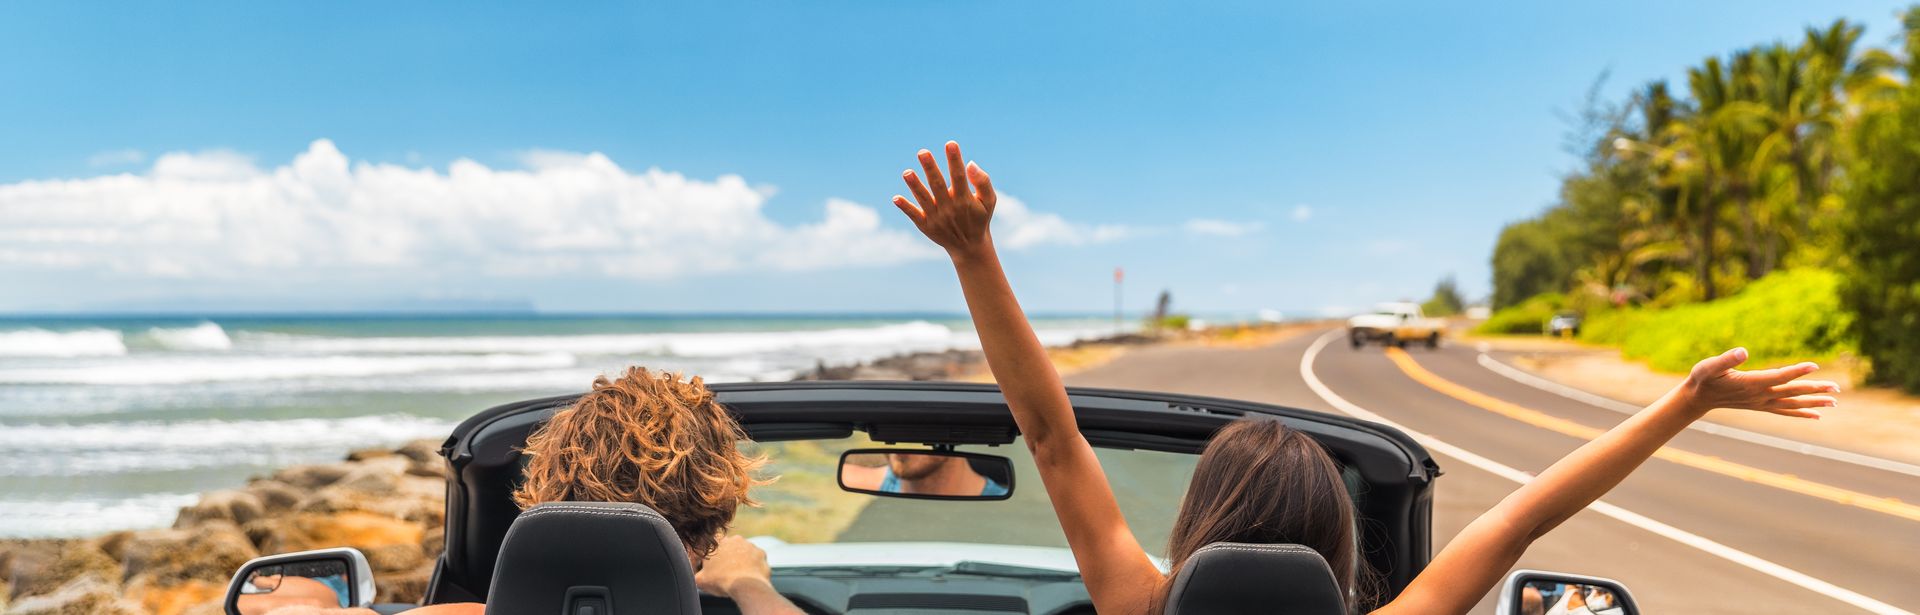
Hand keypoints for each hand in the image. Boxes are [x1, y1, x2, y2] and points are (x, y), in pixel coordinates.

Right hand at [694, 535, 773, 597]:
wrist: (746, 586)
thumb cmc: (721, 581)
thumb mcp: (701, 580)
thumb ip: (696, 574)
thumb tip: (696, 576)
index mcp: (719, 543)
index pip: (714, 542)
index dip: (714, 554)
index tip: (715, 564)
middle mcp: (735, 539)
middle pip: (730, 547)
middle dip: (728, 557)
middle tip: (726, 571)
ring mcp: (750, 545)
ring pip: (743, 552)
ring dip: (741, 560)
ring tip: (738, 575)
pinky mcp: (761, 553)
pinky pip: (756, 559)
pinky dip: (753, 565)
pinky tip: (749, 575)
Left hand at [892, 141, 997, 258]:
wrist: (969, 246)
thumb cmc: (979, 218)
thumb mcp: (989, 201)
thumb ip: (983, 182)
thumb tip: (970, 163)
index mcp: (965, 199)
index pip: (959, 176)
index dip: (954, 160)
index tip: (950, 144)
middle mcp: (949, 207)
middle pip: (938, 185)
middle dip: (930, 168)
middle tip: (922, 152)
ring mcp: (936, 217)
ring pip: (924, 199)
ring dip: (915, 186)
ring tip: (906, 172)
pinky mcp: (926, 225)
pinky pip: (914, 215)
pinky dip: (905, 207)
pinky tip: (896, 198)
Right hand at [1680, 347, 1838, 417]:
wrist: (1698, 398)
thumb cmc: (1703, 378)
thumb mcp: (1709, 365)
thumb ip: (1726, 359)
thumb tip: (1744, 351)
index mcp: (1750, 383)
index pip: (1779, 376)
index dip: (1797, 371)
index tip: (1815, 366)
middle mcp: (1759, 395)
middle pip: (1792, 392)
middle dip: (1815, 390)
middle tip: (1837, 388)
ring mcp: (1762, 402)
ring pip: (1793, 403)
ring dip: (1814, 403)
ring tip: (1834, 402)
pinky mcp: (1761, 405)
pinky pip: (1785, 411)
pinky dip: (1801, 413)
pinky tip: (1816, 416)